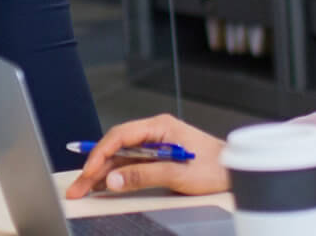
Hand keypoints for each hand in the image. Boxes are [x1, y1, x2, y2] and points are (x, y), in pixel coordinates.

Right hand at [63, 115, 225, 198]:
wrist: (237, 172)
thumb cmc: (216, 167)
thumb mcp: (178, 173)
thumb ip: (144, 175)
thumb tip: (114, 180)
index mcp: (159, 127)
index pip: (120, 136)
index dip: (100, 154)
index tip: (89, 172)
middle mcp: (154, 133)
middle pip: (116, 148)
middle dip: (95, 167)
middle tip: (78, 186)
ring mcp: (155, 146)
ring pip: (120, 158)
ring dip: (102, 173)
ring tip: (84, 189)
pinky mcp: (157, 159)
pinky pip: (130, 165)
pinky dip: (116, 176)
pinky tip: (103, 185)